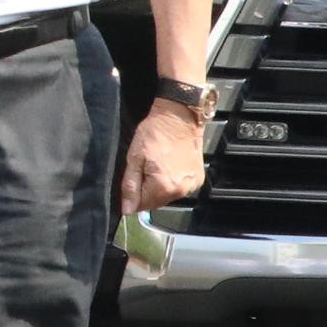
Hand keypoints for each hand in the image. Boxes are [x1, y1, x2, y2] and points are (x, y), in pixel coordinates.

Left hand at [119, 100, 206, 214]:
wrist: (179, 117)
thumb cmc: (154, 133)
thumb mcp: (135, 158)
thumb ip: (130, 185)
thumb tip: (127, 209)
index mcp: (163, 187)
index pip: (141, 206)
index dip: (132, 195)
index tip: (133, 179)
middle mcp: (180, 191)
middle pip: (155, 202)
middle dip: (146, 191)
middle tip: (145, 168)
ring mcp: (192, 186)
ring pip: (168, 196)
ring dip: (160, 187)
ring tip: (158, 166)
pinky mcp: (199, 179)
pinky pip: (180, 188)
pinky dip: (173, 182)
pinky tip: (170, 166)